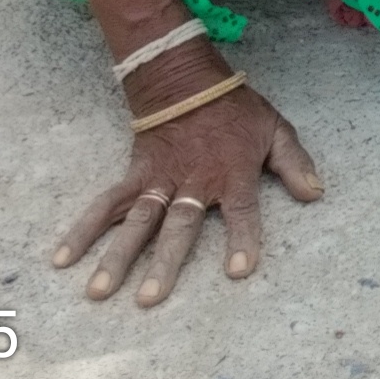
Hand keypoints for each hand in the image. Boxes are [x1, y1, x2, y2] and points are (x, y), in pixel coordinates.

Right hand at [52, 68, 320, 309]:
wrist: (186, 79)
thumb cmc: (236, 110)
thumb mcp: (275, 130)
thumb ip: (295, 164)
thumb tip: (316, 195)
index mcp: (232, 174)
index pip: (241, 211)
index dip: (242, 239)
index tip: (238, 271)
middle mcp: (193, 182)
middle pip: (178, 227)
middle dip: (164, 263)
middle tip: (149, 299)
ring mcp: (158, 181)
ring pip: (136, 222)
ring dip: (116, 257)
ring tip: (99, 292)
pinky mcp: (134, 176)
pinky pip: (105, 205)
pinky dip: (83, 230)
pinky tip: (63, 258)